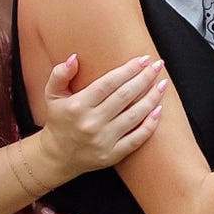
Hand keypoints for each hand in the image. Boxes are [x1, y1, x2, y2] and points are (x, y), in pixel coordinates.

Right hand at [38, 54, 164, 177]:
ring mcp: (103, 141)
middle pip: (124, 96)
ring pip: (134, 116)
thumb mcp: (52, 95)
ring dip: (152, 98)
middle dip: (144, 78)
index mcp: (77, 106)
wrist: (57, 156)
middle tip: (157, 65)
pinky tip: (159, 110)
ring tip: (162, 84)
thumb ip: (60, 74)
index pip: (108, 83)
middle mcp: (91, 123)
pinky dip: (150, 125)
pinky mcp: (112, 155)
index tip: (144, 59)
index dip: (128, 69)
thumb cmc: (58, 120)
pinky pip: (136, 139)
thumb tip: (74, 57)